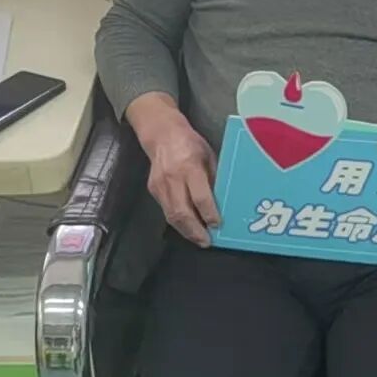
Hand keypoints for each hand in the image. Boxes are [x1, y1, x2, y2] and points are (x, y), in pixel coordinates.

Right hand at [139, 108, 219, 246]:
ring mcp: (160, 185)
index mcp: (190, 166)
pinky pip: (166, 211)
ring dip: (186, 231)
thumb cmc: (190, 143)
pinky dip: (178, 222)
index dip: (209, 214)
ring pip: (172, 215)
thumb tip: (223, 202)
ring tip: (199, 239)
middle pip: (182, 212)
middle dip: (195, 230)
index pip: (200, 197)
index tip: (218, 225)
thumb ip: (214, 178)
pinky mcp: (153, 190)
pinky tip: (188, 227)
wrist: (161, 134)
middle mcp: (173, 178)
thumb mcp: (209, 156)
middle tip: (207, 242)